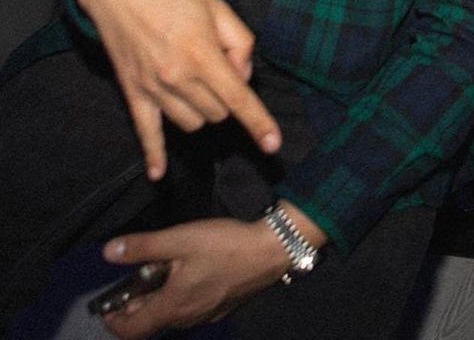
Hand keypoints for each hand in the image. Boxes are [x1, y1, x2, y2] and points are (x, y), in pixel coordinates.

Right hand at [76, 0, 280, 178]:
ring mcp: (153, 88)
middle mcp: (177, 77)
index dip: (258, 123)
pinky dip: (154, 155)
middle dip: (227, 97)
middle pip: (217, 113)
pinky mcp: (133, 93)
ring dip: (202, 109)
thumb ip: (241, 43)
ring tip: (196, 79)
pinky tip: (158, 175)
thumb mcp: (219, 7)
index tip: (272, 144)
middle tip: (218, 65)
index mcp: (202, 54)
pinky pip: (146, 132)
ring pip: (191, 123)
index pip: (238, 99)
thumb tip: (242, 76)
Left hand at [97, 217, 287, 338]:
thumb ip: (143, 247)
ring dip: (159, 301)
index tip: (107, 303)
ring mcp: (206, 315)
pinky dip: (179, 299)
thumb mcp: (180, 239)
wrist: (271, 251)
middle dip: (136, 306)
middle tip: (135, 278)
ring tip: (162, 272)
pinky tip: (191, 274)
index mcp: (171, 307)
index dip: (113, 321)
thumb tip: (108, 252)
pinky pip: (190, 310)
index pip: (130, 330)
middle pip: (150, 324)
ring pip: (171, 317)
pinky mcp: (222, 308)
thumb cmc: (223, 245)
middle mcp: (186, 319)